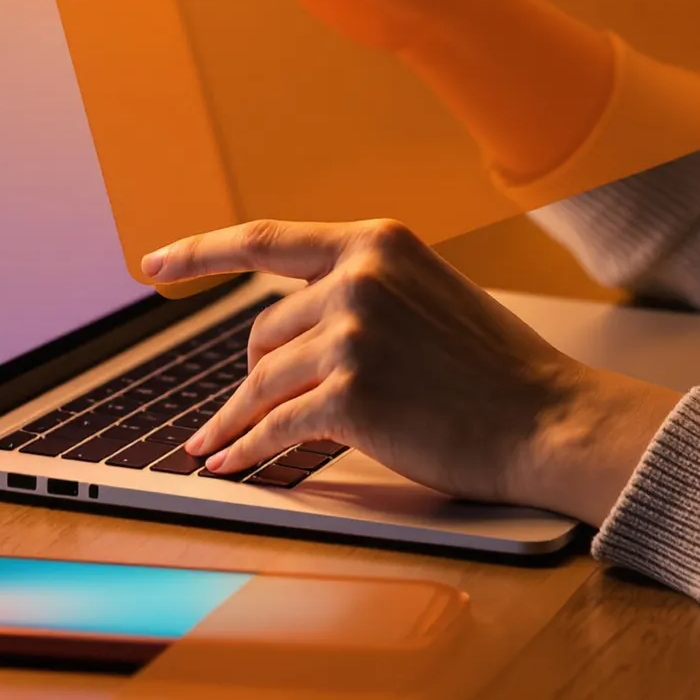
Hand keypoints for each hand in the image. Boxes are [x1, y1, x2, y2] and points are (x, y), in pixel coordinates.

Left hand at [142, 219, 680, 523]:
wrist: (548, 421)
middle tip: (259, 406)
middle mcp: (360, 276)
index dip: (199, 251)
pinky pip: (273, 427)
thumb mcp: (428, 293)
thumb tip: (285, 320)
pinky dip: (245, 448)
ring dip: (237, 418)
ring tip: (217, 442)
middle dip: (260, 372)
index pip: (265, 239)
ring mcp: (352, 334)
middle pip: (262, 330)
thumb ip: (363, 290)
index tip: (152, 261)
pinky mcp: (348, 395)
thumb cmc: (494, 369)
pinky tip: (229, 461)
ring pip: (261, 381)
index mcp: (378, 241)